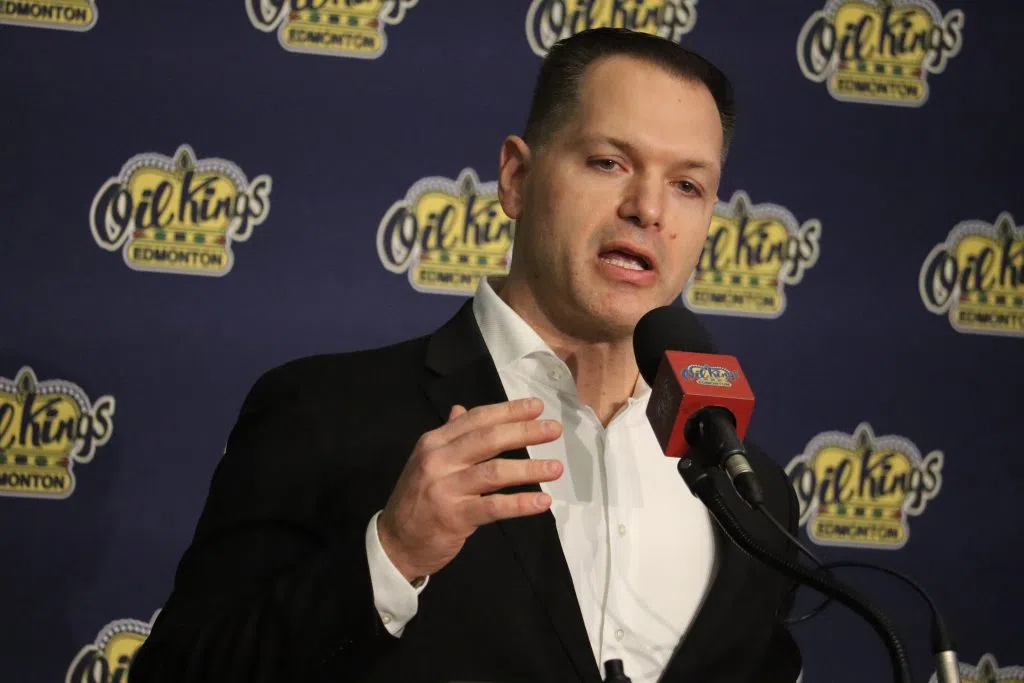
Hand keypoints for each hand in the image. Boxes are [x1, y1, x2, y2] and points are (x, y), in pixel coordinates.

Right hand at [377, 398, 562, 582]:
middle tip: (554, 430)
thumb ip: (448, 436)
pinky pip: (494, 507)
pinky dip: (521, 503)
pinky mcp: (454, 516)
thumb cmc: (418, 499)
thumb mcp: (427, 461)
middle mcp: (438, 460)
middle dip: (524, 432)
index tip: (537, 407)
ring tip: (556, 468)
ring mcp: (445, 488)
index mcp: (434, 442)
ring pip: (495, 472)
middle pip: (489, 439)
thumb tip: (461, 410)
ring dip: (529, 468)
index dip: (508, 411)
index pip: (476, 419)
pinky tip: (543, 501)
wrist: (394, 542)